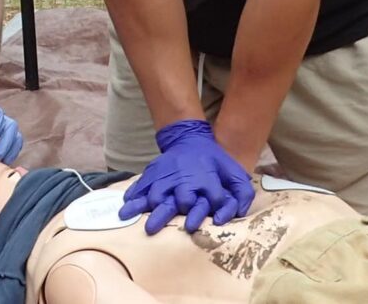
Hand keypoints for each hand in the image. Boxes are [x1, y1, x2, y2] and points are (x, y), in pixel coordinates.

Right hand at [119, 119, 254, 233]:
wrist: (191, 139)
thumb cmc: (214, 161)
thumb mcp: (234, 172)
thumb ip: (242, 193)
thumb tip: (239, 214)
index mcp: (206, 180)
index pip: (204, 200)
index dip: (198, 214)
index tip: (191, 227)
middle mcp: (185, 180)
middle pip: (176, 199)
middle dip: (165, 213)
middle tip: (153, 228)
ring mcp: (167, 177)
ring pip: (156, 194)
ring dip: (146, 208)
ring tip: (135, 220)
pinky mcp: (154, 174)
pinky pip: (142, 186)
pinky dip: (133, 196)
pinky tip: (125, 207)